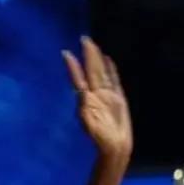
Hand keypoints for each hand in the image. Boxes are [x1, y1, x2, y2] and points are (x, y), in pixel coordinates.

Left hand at [62, 37, 132, 162]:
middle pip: (91, 70)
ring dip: (97, 58)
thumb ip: (85, 109)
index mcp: (86, 99)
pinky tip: (107, 59)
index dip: (72, 66)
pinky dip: (111, 68)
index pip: (78, 78)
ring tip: (93, 44)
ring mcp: (107, 94)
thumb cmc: (100, 138)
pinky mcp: (118, 97)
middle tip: (83, 38)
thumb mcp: (91, 125)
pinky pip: (114, 79)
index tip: (65, 53)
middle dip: (87, 55)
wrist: (116, 145)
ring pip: (101, 72)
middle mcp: (95, 94)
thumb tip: (81, 92)